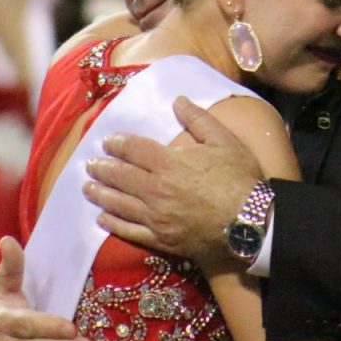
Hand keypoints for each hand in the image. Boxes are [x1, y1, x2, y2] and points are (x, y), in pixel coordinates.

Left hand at [83, 96, 261, 265]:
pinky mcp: (162, 240)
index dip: (118, 144)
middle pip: (121, 176)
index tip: (107, 142)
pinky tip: (103, 219)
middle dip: (103, 168)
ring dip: (101, 194)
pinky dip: (114, 224)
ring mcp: (156, 217)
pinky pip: (130, 231)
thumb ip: (198, 120)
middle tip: (90, 165)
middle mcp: (156, 190)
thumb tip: (178, 101)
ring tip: (87, 188)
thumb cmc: (241, 179)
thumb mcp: (224, 140)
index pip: (134, 149)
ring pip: (120, 203)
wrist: (253, 223)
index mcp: (169, 163)